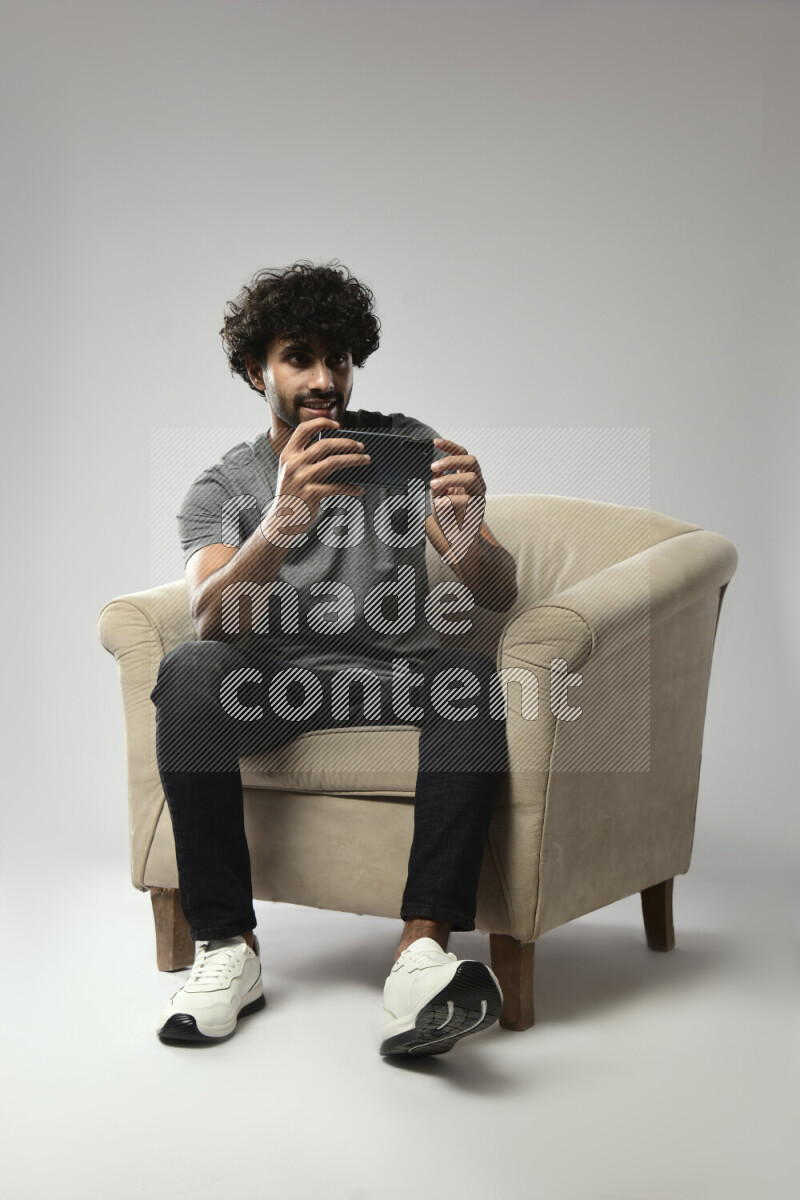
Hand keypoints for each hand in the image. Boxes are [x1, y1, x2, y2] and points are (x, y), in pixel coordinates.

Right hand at [272, 417, 370, 531]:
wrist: (281, 521)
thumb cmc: (292, 493)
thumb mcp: (291, 471)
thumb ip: (305, 458)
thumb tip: (339, 449)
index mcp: (288, 454)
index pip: (304, 429)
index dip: (321, 423)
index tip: (338, 425)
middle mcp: (293, 464)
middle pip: (325, 445)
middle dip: (347, 443)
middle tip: (361, 446)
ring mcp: (302, 478)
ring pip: (334, 462)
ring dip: (354, 460)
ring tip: (366, 460)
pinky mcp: (311, 494)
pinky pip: (337, 487)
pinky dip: (351, 488)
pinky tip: (359, 489)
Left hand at [429, 436, 486, 510]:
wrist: (456, 538)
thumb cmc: (447, 514)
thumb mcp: (437, 495)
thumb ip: (438, 482)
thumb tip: (436, 471)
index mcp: (466, 475)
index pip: (462, 454)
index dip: (450, 446)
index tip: (435, 442)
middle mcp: (476, 482)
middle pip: (471, 461)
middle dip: (451, 460)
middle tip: (433, 467)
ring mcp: (479, 495)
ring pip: (471, 478)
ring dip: (450, 479)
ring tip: (433, 485)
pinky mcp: (478, 509)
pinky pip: (467, 499)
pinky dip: (451, 500)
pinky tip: (439, 503)